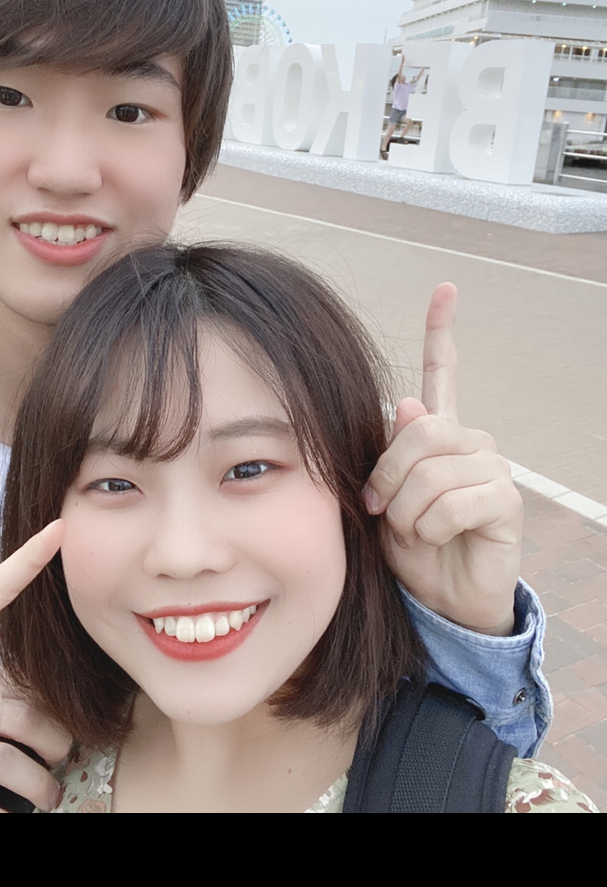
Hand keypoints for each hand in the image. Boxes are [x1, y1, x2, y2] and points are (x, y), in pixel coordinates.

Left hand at [364, 284, 522, 635]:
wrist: (439, 597)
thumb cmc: (409, 545)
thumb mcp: (383, 498)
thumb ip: (391, 452)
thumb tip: (409, 401)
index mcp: (438, 432)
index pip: (441, 373)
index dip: (442, 331)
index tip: (445, 289)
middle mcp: (469, 441)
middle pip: (417, 430)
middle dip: (386, 476)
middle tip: (381, 509)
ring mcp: (491, 467)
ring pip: (428, 472)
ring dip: (404, 511)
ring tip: (412, 530)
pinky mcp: (505, 501)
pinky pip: (452, 503)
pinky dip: (429, 528)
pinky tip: (437, 539)